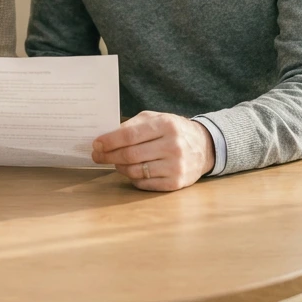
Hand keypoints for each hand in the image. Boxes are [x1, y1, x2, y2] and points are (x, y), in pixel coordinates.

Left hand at [91, 111, 214, 191]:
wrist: (204, 147)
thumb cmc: (174, 130)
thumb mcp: (156, 118)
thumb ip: (132, 125)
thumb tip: (106, 137)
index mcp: (166, 125)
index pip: (130, 136)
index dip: (109, 141)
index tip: (96, 144)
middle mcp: (173, 146)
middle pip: (130, 155)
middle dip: (109, 156)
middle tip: (97, 156)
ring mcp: (175, 166)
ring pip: (135, 171)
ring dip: (119, 168)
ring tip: (115, 162)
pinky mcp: (176, 183)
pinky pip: (144, 183)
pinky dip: (132, 178)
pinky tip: (131, 171)